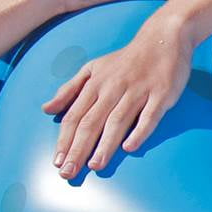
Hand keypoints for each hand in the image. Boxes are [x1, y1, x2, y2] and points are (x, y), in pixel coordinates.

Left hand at [44, 19, 192, 178]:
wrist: (163, 38)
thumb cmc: (126, 59)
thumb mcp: (92, 68)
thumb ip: (70, 89)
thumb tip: (47, 109)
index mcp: (95, 83)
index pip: (75, 116)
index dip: (65, 140)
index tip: (57, 162)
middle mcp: (113, 88)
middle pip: (92, 122)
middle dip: (78, 149)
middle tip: (70, 173)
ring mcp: (138, 91)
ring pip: (117, 120)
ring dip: (105, 144)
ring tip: (95, 165)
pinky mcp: (161, 94)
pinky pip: (149, 116)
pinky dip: (140, 131)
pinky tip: (130, 147)